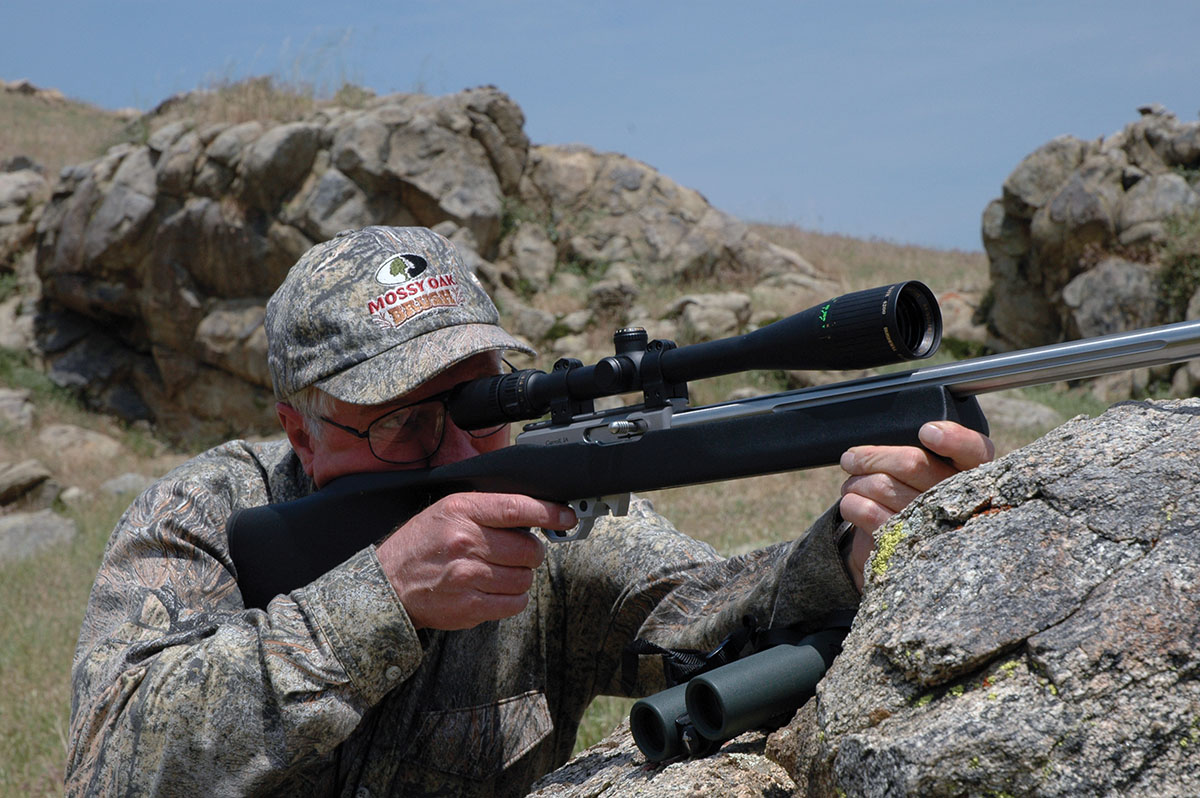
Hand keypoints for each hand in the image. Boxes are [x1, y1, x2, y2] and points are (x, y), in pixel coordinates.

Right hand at [375, 493, 576, 629]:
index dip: (549, 512)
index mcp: (461, 511)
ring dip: (520, 575)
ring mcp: (468, 576)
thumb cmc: (420, 545)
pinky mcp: (470, 607)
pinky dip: (512, 598)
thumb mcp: (447, 511)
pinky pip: (514, 603)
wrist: (387, 585)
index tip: (566, 516)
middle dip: (530, 551)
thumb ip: (487, 510)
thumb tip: (533, 514)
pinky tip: (495, 590)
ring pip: (525, 577)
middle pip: (529, 548)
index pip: (517, 508)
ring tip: (498, 571)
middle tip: (516, 552)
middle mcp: (465, 542)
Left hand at [838, 421, 994, 534]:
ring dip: (856, 481)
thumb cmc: (912, 491)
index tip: (926, 432)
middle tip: (851, 459)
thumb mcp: (924, 468)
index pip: (975, 450)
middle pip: (911, 462)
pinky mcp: (908, 545)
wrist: (901, 542)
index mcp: (972, 472)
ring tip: (853, 484)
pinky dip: (851, 502)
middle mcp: (962, 500)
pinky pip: (870, 512)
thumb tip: (872, 448)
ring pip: (883, 486)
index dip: (953, 439)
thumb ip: (916, 450)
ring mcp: (936, 527)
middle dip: (871, 457)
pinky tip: (852, 502)